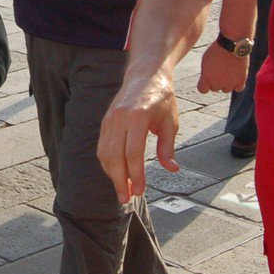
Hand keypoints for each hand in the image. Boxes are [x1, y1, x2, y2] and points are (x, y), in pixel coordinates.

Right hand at [97, 68, 179, 204]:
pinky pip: (102, 147)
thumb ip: (168, 146)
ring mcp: (109, 119)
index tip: (140, 191)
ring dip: (112, 175)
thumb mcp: (171, 121)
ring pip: (105, 154)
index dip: (135, 175)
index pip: (133, 153)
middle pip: (115, 156)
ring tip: (122, 191)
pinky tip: (117, 174)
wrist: (145, 75)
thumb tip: (171, 168)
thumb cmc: (162, 98)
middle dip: (120, 181)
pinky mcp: (105, 121)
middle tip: (127, 199)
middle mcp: (120, 118)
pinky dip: (107, 164)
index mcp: (138, 117)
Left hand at [197, 41, 248, 92]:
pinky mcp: (241, 80)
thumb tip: (207, 78)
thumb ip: (206, 71)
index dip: (204, 84)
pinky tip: (236, 77)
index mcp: (206, 78)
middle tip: (219, 70)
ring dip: (226, 83)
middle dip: (215, 81)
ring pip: (226, 89)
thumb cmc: (217, 49)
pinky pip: (238, 89)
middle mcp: (218, 83)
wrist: (232, 43)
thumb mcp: (205, 59)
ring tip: (228, 71)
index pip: (202, 90)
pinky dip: (237, 84)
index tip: (206, 78)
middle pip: (214, 88)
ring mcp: (230, 83)